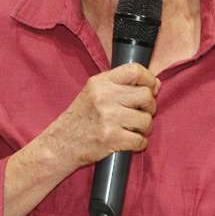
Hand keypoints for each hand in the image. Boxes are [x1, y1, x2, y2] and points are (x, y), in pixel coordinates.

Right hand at [42, 62, 159, 169]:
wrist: (59, 145)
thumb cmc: (80, 119)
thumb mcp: (93, 92)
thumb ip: (120, 85)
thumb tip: (155, 83)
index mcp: (100, 82)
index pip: (135, 70)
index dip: (149, 79)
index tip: (152, 87)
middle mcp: (104, 97)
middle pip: (146, 95)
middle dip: (150, 107)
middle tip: (141, 113)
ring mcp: (108, 118)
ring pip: (146, 119)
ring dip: (145, 128)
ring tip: (134, 129)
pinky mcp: (112, 138)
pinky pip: (140, 140)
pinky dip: (139, 143)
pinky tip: (130, 142)